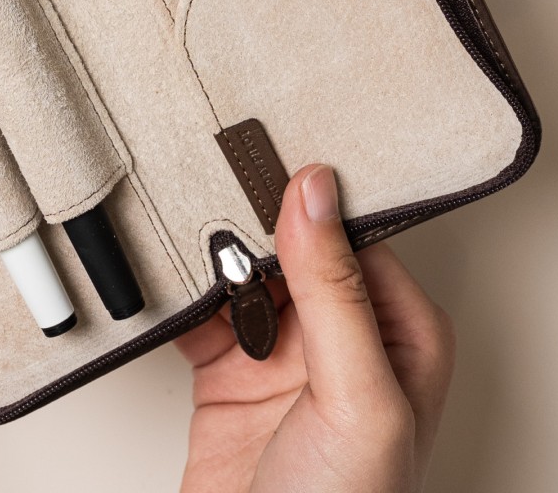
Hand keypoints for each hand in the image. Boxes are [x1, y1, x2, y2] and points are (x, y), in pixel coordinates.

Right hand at [177, 165, 454, 492]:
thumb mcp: (358, 398)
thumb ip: (337, 292)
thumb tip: (317, 195)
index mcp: (397, 333)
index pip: (351, 234)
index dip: (306, 196)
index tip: (263, 158)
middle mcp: (341, 337)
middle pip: (287, 244)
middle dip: (243, 218)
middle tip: (205, 182)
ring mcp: (280, 354)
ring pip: (236, 270)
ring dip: (203, 251)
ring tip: (176, 225)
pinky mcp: (225, 373)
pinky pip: (194, 310)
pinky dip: (173, 291)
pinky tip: (160, 274)